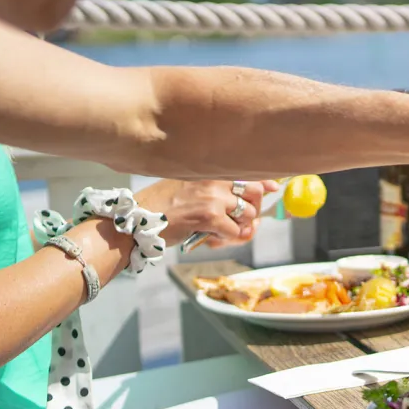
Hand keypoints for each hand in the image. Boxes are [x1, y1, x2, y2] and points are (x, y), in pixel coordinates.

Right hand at [135, 179, 279, 246]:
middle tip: (239, 220)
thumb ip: (219, 192)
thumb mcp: (189, 189)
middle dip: (252, 209)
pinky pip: (236, 232)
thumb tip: (258, 203)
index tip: (273, 188)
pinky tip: (210, 238)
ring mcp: (213, 197)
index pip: (248, 171)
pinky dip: (227, 239)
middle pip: (256, 192)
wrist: (135, 222)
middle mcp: (214, 179)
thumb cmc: (161, 208)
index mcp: (209, 170)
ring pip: (248, 214)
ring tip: (219, 232)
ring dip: (239, 227)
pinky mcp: (210, 217)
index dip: (265, 182)